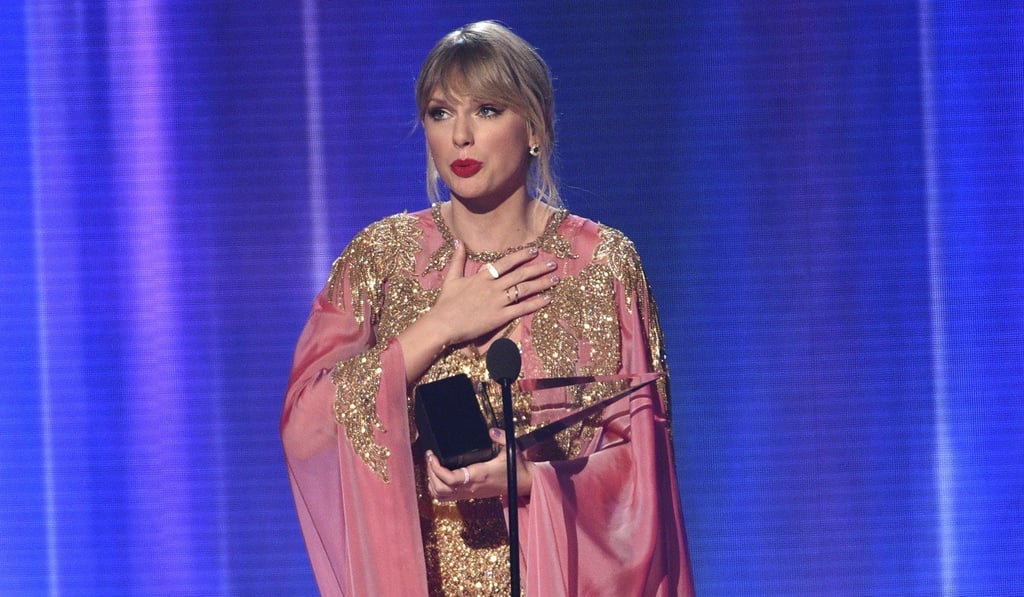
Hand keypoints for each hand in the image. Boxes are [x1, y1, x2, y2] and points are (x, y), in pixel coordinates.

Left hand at [425, 429, 533, 501]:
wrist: (522, 483)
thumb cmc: (515, 467)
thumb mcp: (511, 449)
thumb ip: (501, 437)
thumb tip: (491, 430)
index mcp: (479, 475)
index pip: (450, 478)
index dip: (436, 469)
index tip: (431, 455)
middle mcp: (471, 487)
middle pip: (441, 488)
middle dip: (430, 473)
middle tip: (429, 457)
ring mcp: (469, 493)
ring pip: (441, 495)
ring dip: (432, 482)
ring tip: (432, 466)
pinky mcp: (469, 495)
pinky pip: (447, 497)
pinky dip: (437, 489)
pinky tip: (438, 476)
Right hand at [429, 242, 558, 346]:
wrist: (443, 324)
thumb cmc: (445, 303)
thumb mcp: (451, 278)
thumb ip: (458, 259)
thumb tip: (458, 241)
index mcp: (482, 276)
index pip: (506, 262)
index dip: (521, 256)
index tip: (534, 251)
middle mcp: (493, 286)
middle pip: (520, 274)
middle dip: (538, 268)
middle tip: (553, 264)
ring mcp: (498, 301)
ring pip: (524, 289)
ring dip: (541, 283)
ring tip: (555, 279)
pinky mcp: (500, 317)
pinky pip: (521, 308)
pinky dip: (535, 303)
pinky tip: (547, 299)